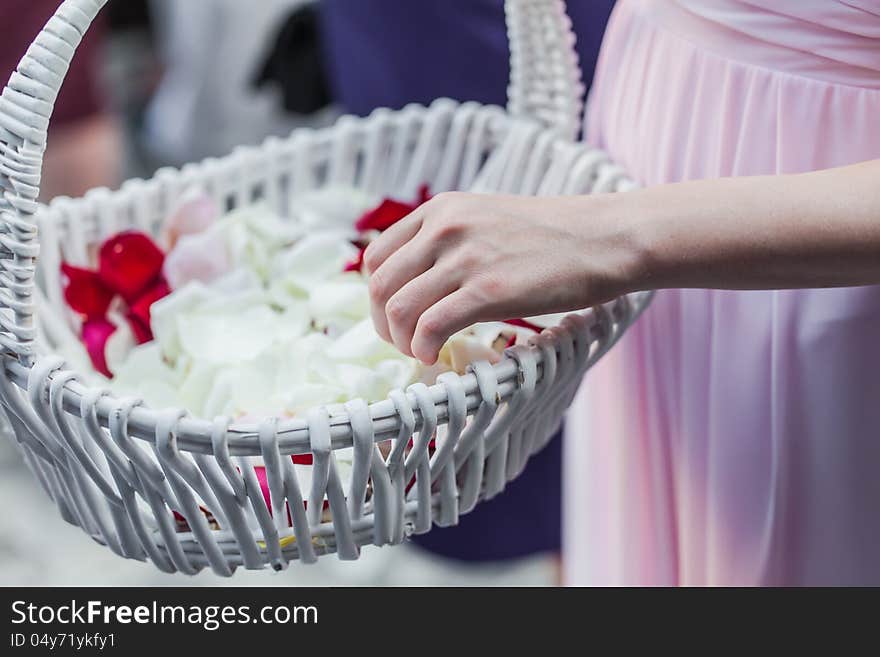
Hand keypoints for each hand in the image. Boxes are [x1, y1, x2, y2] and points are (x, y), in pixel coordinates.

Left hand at [363, 191, 643, 363]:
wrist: (604, 238)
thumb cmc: (551, 237)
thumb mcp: (486, 220)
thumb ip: (448, 241)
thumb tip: (417, 282)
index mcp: (439, 210)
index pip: (375, 256)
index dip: (377, 296)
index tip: (395, 318)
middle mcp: (444, 228)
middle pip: (379, 286)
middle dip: (384, 325)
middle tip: (404, 344)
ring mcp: (465, 258)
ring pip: (399, 309)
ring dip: (402, 342)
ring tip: (422, 353)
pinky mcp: (488, 290)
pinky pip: (430, 326)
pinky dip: (423, 349)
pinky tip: (436, 356)